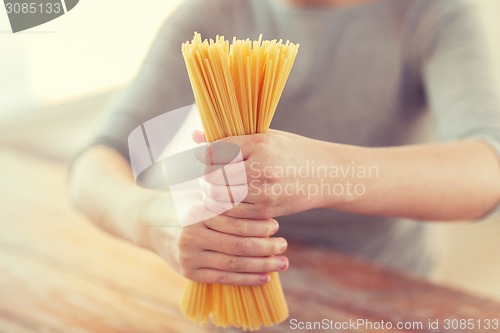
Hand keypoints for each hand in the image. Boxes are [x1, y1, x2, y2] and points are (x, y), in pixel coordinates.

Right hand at [138, 192, 288, 285]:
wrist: (148, 224)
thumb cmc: (182, 204)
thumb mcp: (198, 193)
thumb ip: (224, 197)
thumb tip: (261, 199)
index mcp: (197, 212)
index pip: (235, 222)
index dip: (258, 225)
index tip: (275, 224)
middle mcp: (192, 235)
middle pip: (238, 245)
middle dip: (266, 247)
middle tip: (283, 245)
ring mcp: (189, 257)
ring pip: (233, 264)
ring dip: (262, 266)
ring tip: (282, 263)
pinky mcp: (189, 273)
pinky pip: (223, 279)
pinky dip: (246, 279)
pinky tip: (264, 278)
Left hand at [195, 130, 338, 219]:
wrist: (326, 175)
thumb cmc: (292, 152)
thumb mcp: (265, 138)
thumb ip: (230, 138)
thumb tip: (194, 134)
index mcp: (259, 143)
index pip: (215, 151)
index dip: (204, 156)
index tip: (204, 158)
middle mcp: (261, 166)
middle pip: (214, 175)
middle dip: (206, 176)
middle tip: (207, 176)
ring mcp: (265, 190)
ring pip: (221, 196)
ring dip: (212, 194)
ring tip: (215, 188)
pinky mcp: (268, 208)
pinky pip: (234, 212)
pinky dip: (225, 208)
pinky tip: (228, 201)